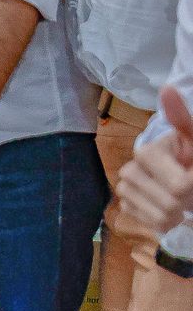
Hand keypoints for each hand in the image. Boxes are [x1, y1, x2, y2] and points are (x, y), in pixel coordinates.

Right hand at [118, 86, 192, 235]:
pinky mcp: (125, 206)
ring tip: (181, 198)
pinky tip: (169, 208)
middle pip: (171, 202)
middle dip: (188, 199)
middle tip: (191, 189)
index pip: (180, 185)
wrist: (185, 175)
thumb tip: (167, 87)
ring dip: (179, 212)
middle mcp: (129, 169)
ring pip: (161, 216)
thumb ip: (181, 119)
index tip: (192, 173)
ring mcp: (124, 189)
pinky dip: (166, 221)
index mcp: (146, 152)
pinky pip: (150, 223)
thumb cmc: (190, 155)